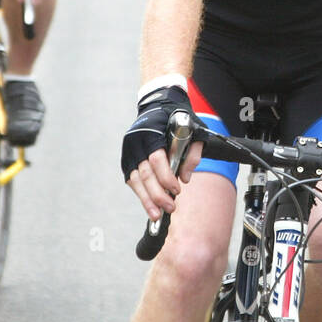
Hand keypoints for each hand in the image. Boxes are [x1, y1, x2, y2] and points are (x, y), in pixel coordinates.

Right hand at [121, 85, 205, 220]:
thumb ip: (193, 153)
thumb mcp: (194, 130)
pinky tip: (149, 205)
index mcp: (151, 132)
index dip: (165, 177)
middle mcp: (136, 142)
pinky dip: (140, 193)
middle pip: (144, 173)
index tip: (177, 190)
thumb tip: (185, 178)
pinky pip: (132, 179)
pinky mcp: (127, 159)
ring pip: (135, 180)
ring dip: (146, 199)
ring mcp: (129, 151)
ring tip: (156, 215)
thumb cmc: (177, 119)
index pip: (156, 159)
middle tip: (170, 207)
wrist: (157, 106)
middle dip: (157, 194)